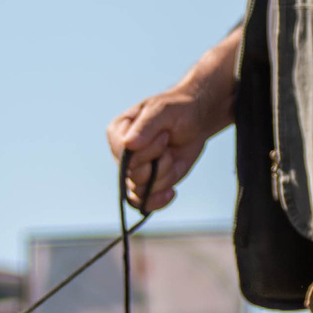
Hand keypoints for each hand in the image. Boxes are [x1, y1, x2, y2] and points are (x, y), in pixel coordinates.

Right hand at [107, 88, 213, 211]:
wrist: (195, 121)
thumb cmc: (177, 110)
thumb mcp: (162, 110)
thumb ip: (145, 126)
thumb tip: (128, 144)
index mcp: (118, 133)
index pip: (123, 154)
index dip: (147, 150)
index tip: (164, 135)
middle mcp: (121, 154)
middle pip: (133, 174)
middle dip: (159, 163)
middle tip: (169, 145)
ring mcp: (134, 171)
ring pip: (141, 190)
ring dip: (165, 177)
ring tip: (173, 158)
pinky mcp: (147, 183)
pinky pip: (142, 203)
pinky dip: (157, 200)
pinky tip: (171, 192)